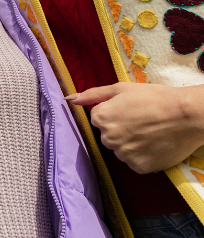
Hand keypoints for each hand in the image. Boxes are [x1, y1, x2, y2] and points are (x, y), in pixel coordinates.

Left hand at [68, 83, 203, 173]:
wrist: (186, 115)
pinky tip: (154, 144)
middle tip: (142, 120)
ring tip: (150, 132)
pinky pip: (134, 162)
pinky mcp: (139, 167)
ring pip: (121, 150)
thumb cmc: (154, 97)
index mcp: (100, 118)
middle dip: (121, 129)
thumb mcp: (121, 89)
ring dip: (131, 144)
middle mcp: (108, 139)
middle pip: (108, 136)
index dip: (115, 113)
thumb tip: (69, 99)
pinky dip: (143, 156)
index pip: (99, 118)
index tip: (131, 109)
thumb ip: (93, 94)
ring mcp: (124, 155)